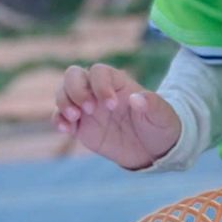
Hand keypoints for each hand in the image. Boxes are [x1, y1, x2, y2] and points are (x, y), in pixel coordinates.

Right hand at [53, 63, 179, 169]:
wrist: (152, 149)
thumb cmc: (160, 126)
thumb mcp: (163, 116)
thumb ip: (153, 105)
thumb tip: (137, 98)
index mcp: (118, 83)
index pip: (99, 72)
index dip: (100, 85)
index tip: (112, 106)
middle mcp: (98, 91)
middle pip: (73, 75)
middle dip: (75, 89)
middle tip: (88, 110)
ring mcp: (87, 107)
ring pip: (63, 93)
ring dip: (63, 102)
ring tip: (74, 119)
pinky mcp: (80, 126)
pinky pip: (60, 116)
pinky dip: (58, 120)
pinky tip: (67, 130)